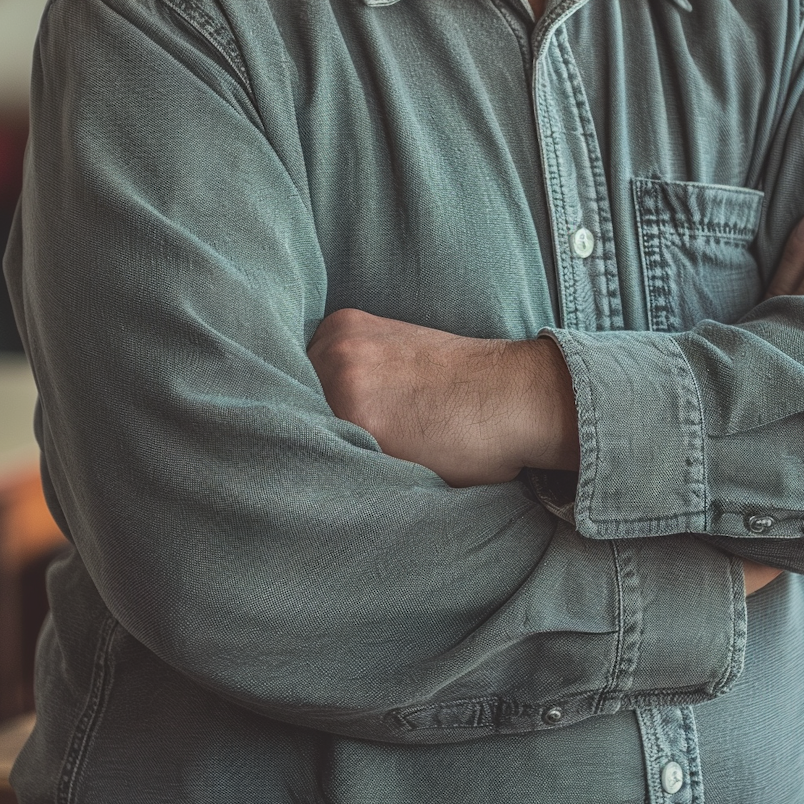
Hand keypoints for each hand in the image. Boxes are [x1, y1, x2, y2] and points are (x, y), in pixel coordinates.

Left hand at [309, 308, 576, 485]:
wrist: (519, 396)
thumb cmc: (466, 390)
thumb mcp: (395, 360)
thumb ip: (348, 376)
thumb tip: (301, 421)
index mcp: (340, 327)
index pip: (286, 383)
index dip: (298, 415)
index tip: (298, 436)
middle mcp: (334, 348)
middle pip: (284, 407)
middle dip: (303, 434)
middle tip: (332, 458)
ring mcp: (343, 383)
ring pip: (301, 436)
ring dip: (317, 457)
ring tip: (363, 469)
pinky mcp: (360, 422)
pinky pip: (327, 460)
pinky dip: (339, 474)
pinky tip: (371, 475)